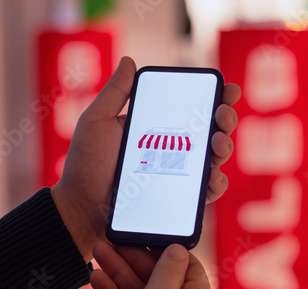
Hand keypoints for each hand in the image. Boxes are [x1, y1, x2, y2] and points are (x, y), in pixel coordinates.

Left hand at [51, 57, 240, 261]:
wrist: (81, 208)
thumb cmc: (86, 164)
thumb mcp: (97, 121)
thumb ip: (115, 92)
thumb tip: (129, 60)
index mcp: (157, 128)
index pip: (191, 109)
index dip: (214, 97)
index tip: (226, 89)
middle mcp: (171, 149)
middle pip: (210, 131)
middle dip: (225, 119)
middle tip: (221, 115)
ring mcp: (177, 174)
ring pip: (214, 159)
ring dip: (225, 148)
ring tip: (218, 142)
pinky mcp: (179, 199)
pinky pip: (206, 191)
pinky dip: (215, 183)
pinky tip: (212, 176)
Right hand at [90, 241, 217, 288]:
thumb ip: (167, 271)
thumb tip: (177, 248)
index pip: (184, 265)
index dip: (163, 247)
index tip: (145, 232)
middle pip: (155, 274)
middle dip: (131, 256)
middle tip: (111, 239)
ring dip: (116, 270)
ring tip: (97, 250)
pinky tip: (96, 278)